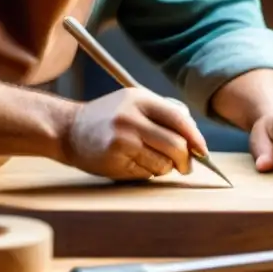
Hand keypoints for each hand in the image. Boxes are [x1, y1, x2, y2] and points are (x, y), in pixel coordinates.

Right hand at [64, 88, 207, 180]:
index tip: (203, 151)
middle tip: (186, 166)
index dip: (196, 137)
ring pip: (163, 163)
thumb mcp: (134, 103)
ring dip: (165, 167)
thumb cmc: (108, 117)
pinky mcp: (115, 159)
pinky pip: (146, 173)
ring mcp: (122, 139)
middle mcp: (131, 117)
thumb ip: (164, 113)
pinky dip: (148, 172)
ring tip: (151, 160)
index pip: (179, 119)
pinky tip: (134, 162)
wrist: (69, 129)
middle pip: (176, 145)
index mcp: (139, 98)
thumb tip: (195, 137)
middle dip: (186, 160)